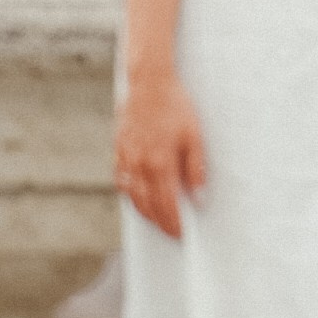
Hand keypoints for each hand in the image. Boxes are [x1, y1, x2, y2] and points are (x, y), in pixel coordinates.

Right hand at [114, 65, 207, 238]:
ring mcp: (126, 157)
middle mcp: (140, 164)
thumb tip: (198, 196)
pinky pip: (121, 179)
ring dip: (144, 212)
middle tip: (170, 233)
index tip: (180, 234)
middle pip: (147, 205)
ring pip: (132, 195)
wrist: (149, 83)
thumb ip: (195, 168)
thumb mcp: (194, 136)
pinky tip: (136, 196)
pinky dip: (128, 192)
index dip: (173, 222)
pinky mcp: (119, 148)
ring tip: (156, 220)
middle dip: (160, 222)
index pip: (166, 204)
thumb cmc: (175, 106)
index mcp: (160, 163)